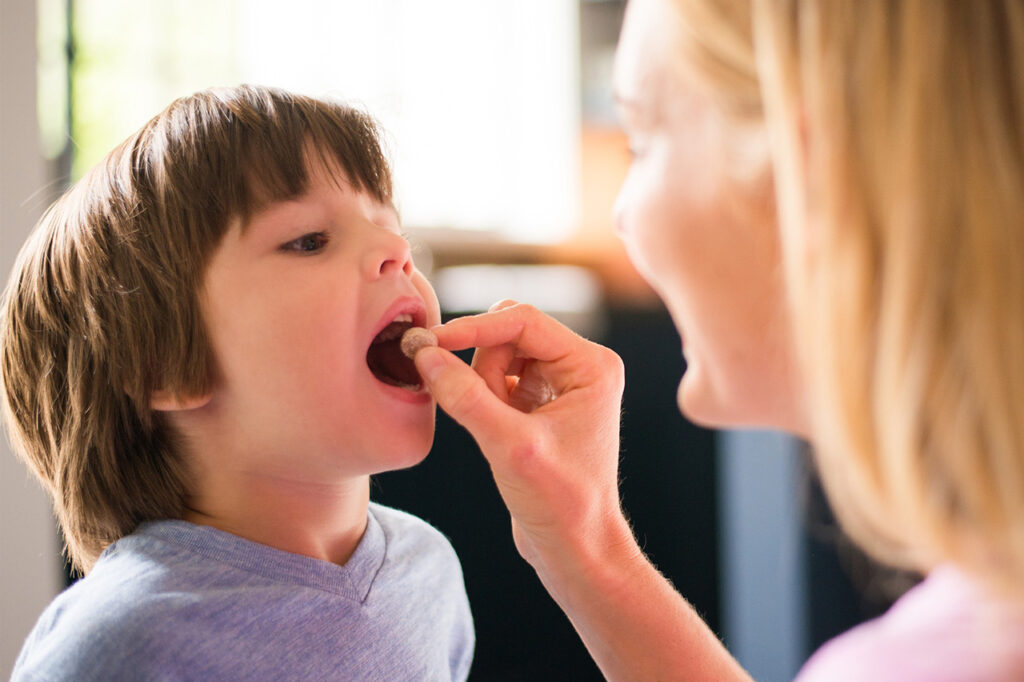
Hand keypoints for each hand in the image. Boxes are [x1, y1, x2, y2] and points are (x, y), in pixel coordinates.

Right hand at [413, 301, 632, 572]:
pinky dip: (481, 398)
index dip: (473, 328)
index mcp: (591, 365)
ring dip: (480, 385)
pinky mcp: (540, 404)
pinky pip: (497, 380)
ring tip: (492, 430)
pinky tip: (490, 431)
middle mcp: (580, 367)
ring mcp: (560, 385)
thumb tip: (425, 356)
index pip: (523, 321)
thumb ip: (466, 398)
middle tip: (476, 408)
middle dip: (481, 365)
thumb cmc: (561, 502)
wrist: (577, 548)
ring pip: (499, 356)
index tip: (431, 344)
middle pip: (509, 334)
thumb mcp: (510, 447)